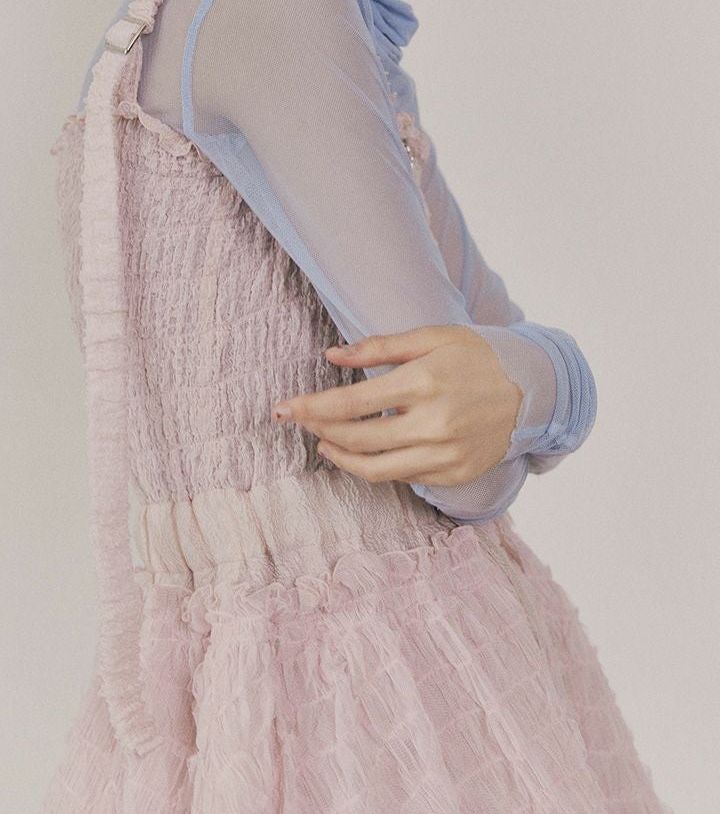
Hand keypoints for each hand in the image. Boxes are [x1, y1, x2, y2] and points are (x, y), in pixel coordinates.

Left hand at [271, 324, 522, 486]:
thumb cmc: (475, 355)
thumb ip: (379, 347)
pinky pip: (402, 477)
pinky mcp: (454, 473)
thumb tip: (331, 356)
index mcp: (423, 382)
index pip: (351, 403)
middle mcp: (434, 423)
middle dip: (319, 429)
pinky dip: (374, 466)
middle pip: (357, 438)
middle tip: (297, 421)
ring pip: (375, 469)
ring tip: (323, 442)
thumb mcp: (430, 337)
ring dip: (341, 456)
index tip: (282, 409)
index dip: (310, 407)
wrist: (531, 389)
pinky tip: (362, 451)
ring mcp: (445, 454)